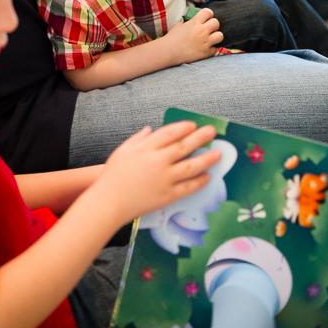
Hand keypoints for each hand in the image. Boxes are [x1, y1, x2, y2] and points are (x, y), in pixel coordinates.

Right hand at [97, 122, 220, 223]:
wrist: (109, 202)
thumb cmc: (113, 176)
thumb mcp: (123, 151)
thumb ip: (138, 139)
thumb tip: (151, 130)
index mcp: (146, 149)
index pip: (169, 133)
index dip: (183, 127)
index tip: (193, 124)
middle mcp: (157, 162)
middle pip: (183, 147)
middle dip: (200, 137)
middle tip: (212, 131)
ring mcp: (164, 179)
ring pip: (191, 167)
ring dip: (206, 159)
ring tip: (218, 153)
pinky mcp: (167, 196)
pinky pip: (188, 187)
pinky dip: (199, 181)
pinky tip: (207, 177)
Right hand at [164, 7, 222, 62]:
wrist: (168, 52)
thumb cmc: (171, 38)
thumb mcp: (179, 25)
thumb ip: (188, 23)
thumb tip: (192, 22)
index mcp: (195, 22)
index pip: (208, 12)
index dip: (208, 14)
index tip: (206, 18)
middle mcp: (202, 31)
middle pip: (216, 23)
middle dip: (213, 25)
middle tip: (208, 29)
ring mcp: (205, 42)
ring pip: (220, 35)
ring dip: (215, 37)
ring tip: (210, 39)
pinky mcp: (206, 53)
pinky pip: (215, 49)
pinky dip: (210, 49)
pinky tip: (204, 49)